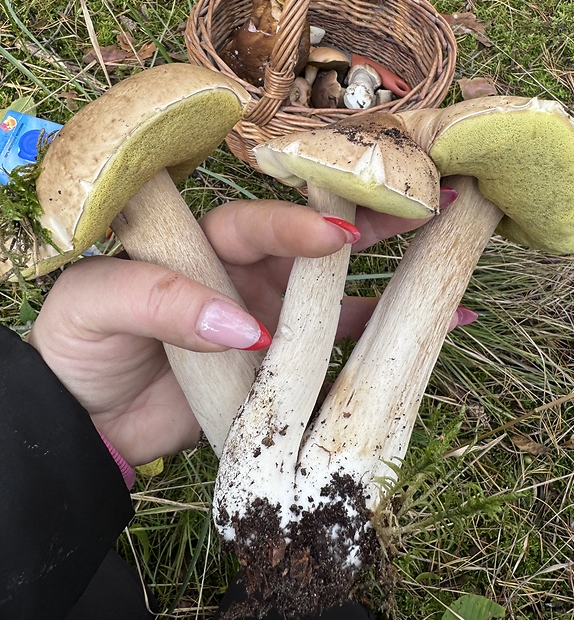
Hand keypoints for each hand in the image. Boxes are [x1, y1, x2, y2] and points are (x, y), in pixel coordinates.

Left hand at [28, 196, 467, 464]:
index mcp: (201, 244)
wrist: (89, 420)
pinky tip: (435, 321)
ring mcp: (269, 318)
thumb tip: (244, 328)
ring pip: (338, 288)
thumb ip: (161, 301)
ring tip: (446, 250)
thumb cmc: (82, 345)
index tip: (336, 235)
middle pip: (314, 240)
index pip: (255, 223)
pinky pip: (338, 346)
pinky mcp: (281, 367)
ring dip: (390, 271)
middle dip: (368, 218)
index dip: (295, 224)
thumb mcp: (97, 306)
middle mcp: (243, 273)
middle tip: (426, 199)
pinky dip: (381, 337)